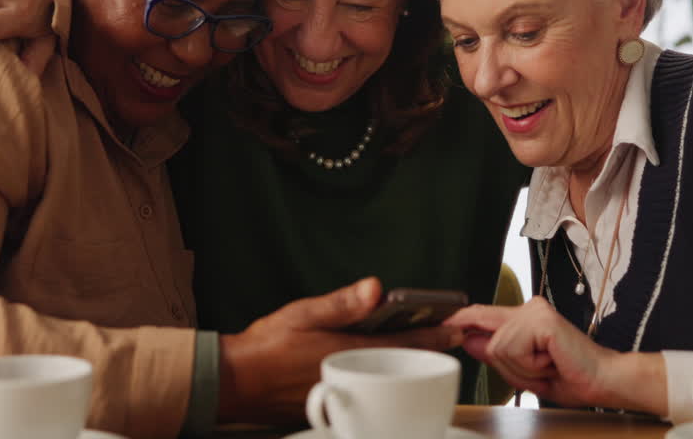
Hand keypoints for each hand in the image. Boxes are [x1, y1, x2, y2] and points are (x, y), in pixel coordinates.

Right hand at [217, 277, 463, 425]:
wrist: (234, 381)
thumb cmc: (264, 347)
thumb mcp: (302, 314)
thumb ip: (341, 303)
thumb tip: (375, 288)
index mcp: (348, 351)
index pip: (403, 341)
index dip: (434, 335)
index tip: (457, 328)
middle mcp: (352, 377)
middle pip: (401, 363)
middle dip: (425, 351)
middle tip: (449, 340)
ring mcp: (344, 394)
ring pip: (386, 378)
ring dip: (405, 364)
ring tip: (422, 350)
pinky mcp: (332, 404)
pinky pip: (368, 390)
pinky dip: (382, 377)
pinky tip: (382, 368)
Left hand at [447, 298, 666, 415]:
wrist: (603, 381)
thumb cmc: (571, 377)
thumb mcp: (524, 372)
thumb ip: (496, 355)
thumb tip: (468, 339)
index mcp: (523, 318)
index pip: (481, 315)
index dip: (459, 320)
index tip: (440, 323)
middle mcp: (527, 308)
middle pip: (486, 335)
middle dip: (507, 363)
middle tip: (541, 368)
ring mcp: (534, 311)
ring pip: (498, 346)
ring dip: (521, 367)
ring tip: (548, 366)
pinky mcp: (540, 319)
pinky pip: (512, 348)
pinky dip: (529, 365)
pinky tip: (551, 361)